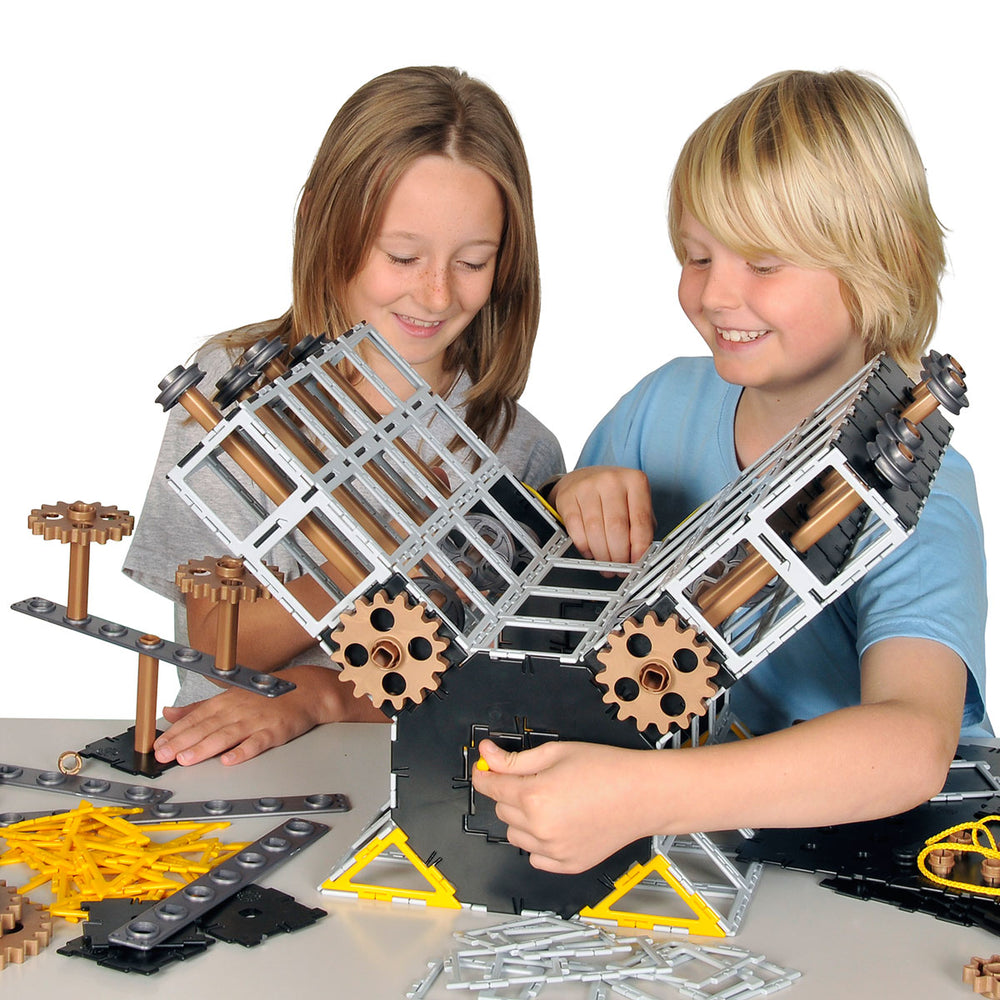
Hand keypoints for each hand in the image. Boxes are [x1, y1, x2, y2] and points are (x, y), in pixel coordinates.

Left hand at [153, 664, 386, 765]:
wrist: (304, 692)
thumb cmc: (265, 697)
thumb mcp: (230, 697)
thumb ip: (198, 708)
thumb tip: (169, 713)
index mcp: (225, 701)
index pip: (195, 717)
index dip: (175, 732)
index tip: (157, 745)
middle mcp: (238, 709)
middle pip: (207, 726)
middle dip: (183, 741)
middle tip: (164, 755)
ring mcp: (256, 720)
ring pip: (227, 735)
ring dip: (206, 747)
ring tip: (187, 759)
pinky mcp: (274, 731)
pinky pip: (257, 742)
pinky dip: (243, 751)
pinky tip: (230, 760)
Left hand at [470, 738, 656, 873]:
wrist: (644, 794)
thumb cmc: (608, 769)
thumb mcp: (557, 752)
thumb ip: (515, 758)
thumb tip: (488, 755)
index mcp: (535, 796)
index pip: (491, 787)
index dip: (484, 774)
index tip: (484, 769)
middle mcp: (541, 828)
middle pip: (501, 809)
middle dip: (510, 792)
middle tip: (533, 779)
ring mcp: (554, 850)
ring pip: (514, 835)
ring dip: (522, 818)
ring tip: (550, 801)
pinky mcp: (568, 864)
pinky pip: (535, 857)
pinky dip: (538, 842)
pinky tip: (556, 824)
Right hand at [550, 466, 654, 563]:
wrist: (583, 478)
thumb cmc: (613, 494)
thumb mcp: (634, 502)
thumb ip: (642, 526)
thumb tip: (642, 555)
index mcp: (635, 481)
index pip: (641, 521)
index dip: (640, 548)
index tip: (637, 562)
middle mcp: (611, 481)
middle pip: (617, 529)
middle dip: (619, 556)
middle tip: (620, 568)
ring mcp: (587, 487)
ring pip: (596, 532)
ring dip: (602, 555)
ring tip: (606, 563)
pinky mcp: (568, 498)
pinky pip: (577, 532)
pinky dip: (585, 548)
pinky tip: (591, 551)